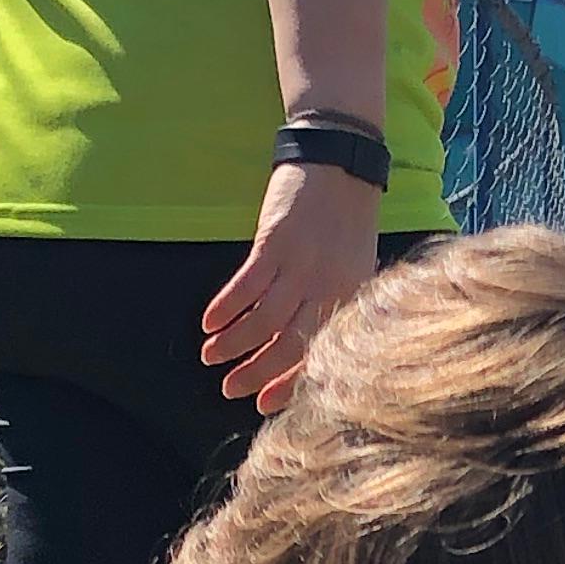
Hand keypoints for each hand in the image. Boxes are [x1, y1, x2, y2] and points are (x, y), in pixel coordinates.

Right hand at [202, 159, 381, 412]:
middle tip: (230, 389)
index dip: (288, 381)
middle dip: (256, 371)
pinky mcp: (276, 241)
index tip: (263, 403)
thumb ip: (333, 301)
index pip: (318, 352)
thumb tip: (302, 344)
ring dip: (234, 343)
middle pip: (288, 343)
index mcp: (350, 297)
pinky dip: (226, 307)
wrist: (340, 160)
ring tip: (211, 357)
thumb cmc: (347, 216)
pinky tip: (210, 323)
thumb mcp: (354, 264)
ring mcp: (302, 264)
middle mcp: (328, 286)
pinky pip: (248, 285)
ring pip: (264, 319)